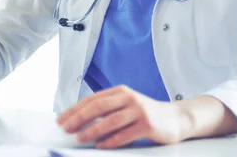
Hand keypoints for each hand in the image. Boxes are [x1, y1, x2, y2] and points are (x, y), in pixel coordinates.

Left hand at [57, 85, 188, 148]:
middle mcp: (128, 98)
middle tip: (66, 128)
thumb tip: (79, 122)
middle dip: (79, 118)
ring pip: (111, 120)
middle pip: (99, 107)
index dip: (75, 109)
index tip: (61, 119)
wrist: (175, 118)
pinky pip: (126, 134)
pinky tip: (101, 145)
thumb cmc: (144, 114)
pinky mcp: (148, 125)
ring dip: (93, 130)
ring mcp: (139, 111)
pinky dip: (111, 140)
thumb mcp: (125, 106)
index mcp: (120, 92)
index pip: (92, 99)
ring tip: (80, 138)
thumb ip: (107, 110)